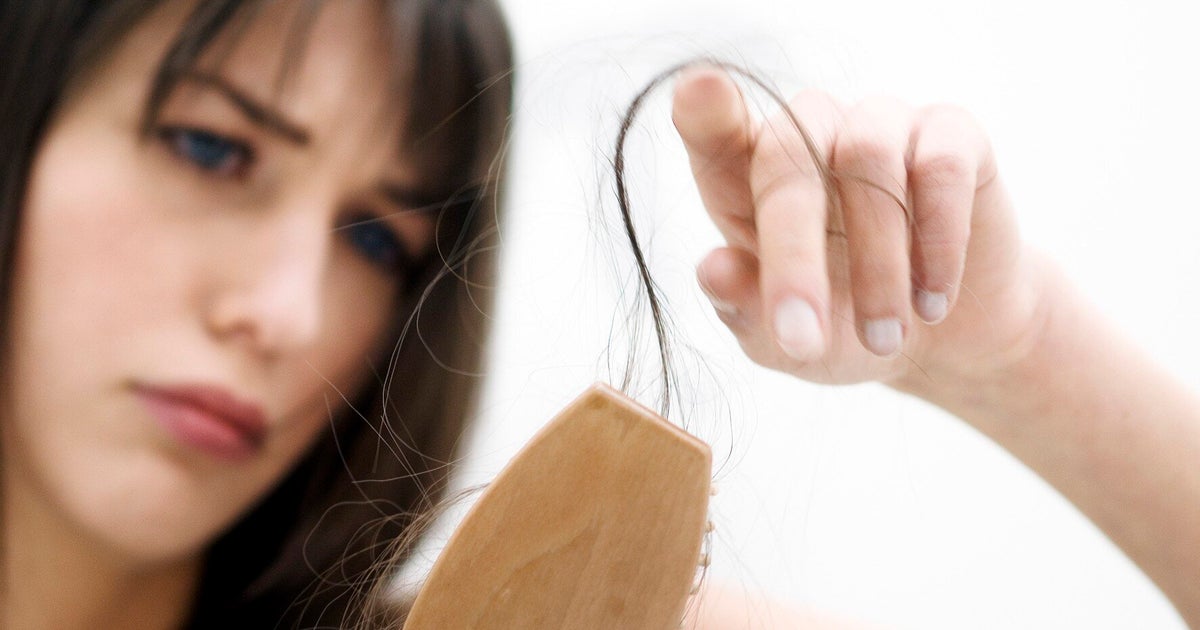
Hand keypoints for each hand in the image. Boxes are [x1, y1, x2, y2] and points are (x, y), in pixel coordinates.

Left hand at [673, 66, 1045, 387]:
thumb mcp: (784, 341)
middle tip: (802, 337)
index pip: (714, 128)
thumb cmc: (841, 329)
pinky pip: (942, 166)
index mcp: (746, 178)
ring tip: (884, 338)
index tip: (698, 91)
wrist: (944, 344)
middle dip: (792, 256)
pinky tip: (933, 301)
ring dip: (877, 263)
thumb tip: (713, 269)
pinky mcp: (952, 135)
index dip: (705, 108)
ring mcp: (880, 125)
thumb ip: (743, 307)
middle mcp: (809, 134)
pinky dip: (939, 242)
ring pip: (869, 157)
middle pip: (786, 157)